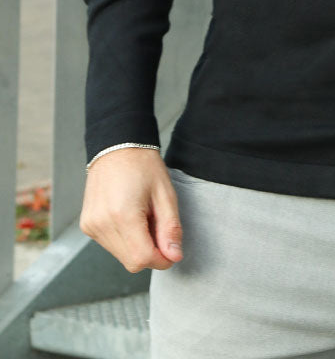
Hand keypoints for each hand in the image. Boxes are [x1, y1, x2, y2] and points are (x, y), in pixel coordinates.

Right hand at [80, 148, 182, 272]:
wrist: (117, 145)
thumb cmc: (143, 166)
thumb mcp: (165, 194)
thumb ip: (171, 228)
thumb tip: (174, 257)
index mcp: (122, 215)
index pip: (142, 259)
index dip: (162, 259)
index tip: (171, 249)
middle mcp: (101, 224)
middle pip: (131, 261)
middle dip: (150, 252)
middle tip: (158, 225)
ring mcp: (91, 225)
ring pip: (121, 255)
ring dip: (137, 245)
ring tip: (143, 217)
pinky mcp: (87, 225)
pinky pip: (110, 245)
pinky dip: (125, 239)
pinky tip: (130, 217)